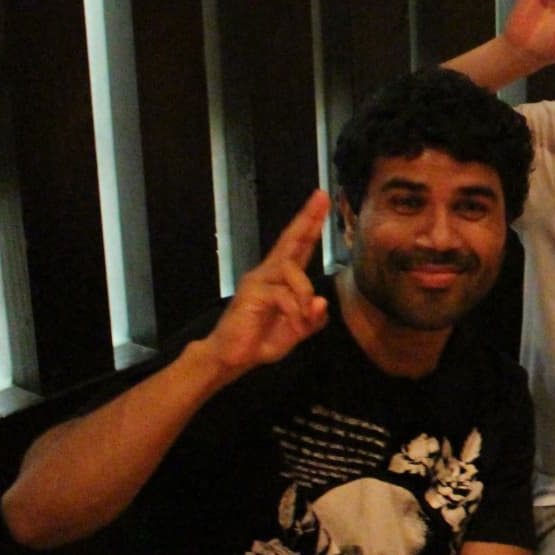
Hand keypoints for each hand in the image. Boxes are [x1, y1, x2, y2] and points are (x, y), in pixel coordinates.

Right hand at [202, 191, 332, 373]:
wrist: (232, 358)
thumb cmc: (262, 341)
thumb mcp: (296, 332)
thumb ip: (312, 318)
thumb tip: (323, 300)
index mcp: (281, 279)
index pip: (299, 246)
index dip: (310, 224)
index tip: (322, 200)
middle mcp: (268, 273)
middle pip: (291, 240)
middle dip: (308, 218)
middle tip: (321, 196)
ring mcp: (258, 280)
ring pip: (293, 271)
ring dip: (305, 294)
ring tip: (303, 318)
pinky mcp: (252, 292)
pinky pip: (284, 294)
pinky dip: (295, 310)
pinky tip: (294, 323)